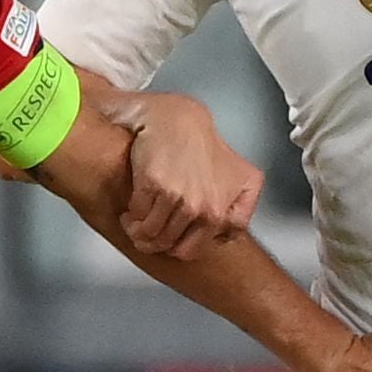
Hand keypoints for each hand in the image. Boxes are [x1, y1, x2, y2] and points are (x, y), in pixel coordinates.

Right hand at [117, 90, 263, 259]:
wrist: (178, 120)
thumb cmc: (205, 146)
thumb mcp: (240, 176)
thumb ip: (240, 210)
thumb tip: (226, 238)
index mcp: (220, 212)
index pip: (192, 250)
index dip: (177, 247)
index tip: (170, 239)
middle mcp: (203, 207)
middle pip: (169, 246)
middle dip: (155, 243)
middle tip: (147, 233)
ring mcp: (178, 197)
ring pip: (151, 235)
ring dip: (139, 232)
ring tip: (136, 223)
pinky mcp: (153, 185)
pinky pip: (137, 216)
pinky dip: (131, 217)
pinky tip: (131, 210)